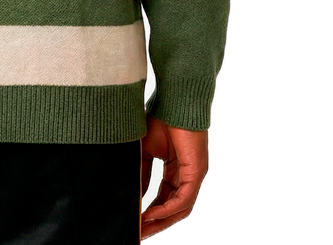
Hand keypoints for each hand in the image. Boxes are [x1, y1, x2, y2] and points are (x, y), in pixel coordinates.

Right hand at [139, 116, 207, 237]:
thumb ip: (142, 172)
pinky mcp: (197, 172)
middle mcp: (188, 175)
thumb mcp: (146, 150)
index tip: (135, 221)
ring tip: (142, 228)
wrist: (174, 101)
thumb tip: (134, 192)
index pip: (165, 198)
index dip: (151, 211)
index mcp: (177, 169)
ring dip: (161, 220)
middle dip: (155, 222)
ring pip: (179, 208)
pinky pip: (183, 198)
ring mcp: (194, 175)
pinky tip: (152, 214)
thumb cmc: (161, 118)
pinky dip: (167, 208)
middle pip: (173, 208)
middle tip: (138, 233)